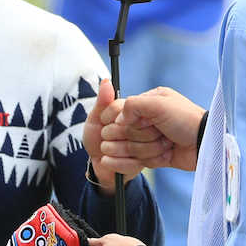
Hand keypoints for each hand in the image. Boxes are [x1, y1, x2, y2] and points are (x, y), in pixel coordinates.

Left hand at [84, 79, 140, 193]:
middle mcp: (146, 126)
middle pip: (134, 126)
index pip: (127, 107)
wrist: (98, 164)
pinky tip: (106, 160)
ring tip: (104, 149)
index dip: (112, 115)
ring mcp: (150, 145)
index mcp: (134, 113)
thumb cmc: (97, 139)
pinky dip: (115, 162)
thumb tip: (106, 81)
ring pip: (136, 146)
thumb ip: (102, 102)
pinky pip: (134, 163)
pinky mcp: (147, 163)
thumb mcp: (95, 120)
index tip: (102, 122)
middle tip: (103, 137)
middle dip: (112, 133)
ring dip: (113, 148)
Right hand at [99, 86, 205, 174]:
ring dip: (149, 148)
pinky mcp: (154, 155)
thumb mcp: (159, 104)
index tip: (138, 124)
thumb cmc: (187, 120)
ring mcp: (150, 139)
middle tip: (159, 132)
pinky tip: (166, 154)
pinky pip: (140, 161)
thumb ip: (133, 105)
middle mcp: (147, 120)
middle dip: (140, 137)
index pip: (120, 115)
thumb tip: (118, 119)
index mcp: (148, 103)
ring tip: (167, 143)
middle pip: (123, 134)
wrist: (205, 144)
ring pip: (131, 149)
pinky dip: (153, 159)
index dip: (125, 123)